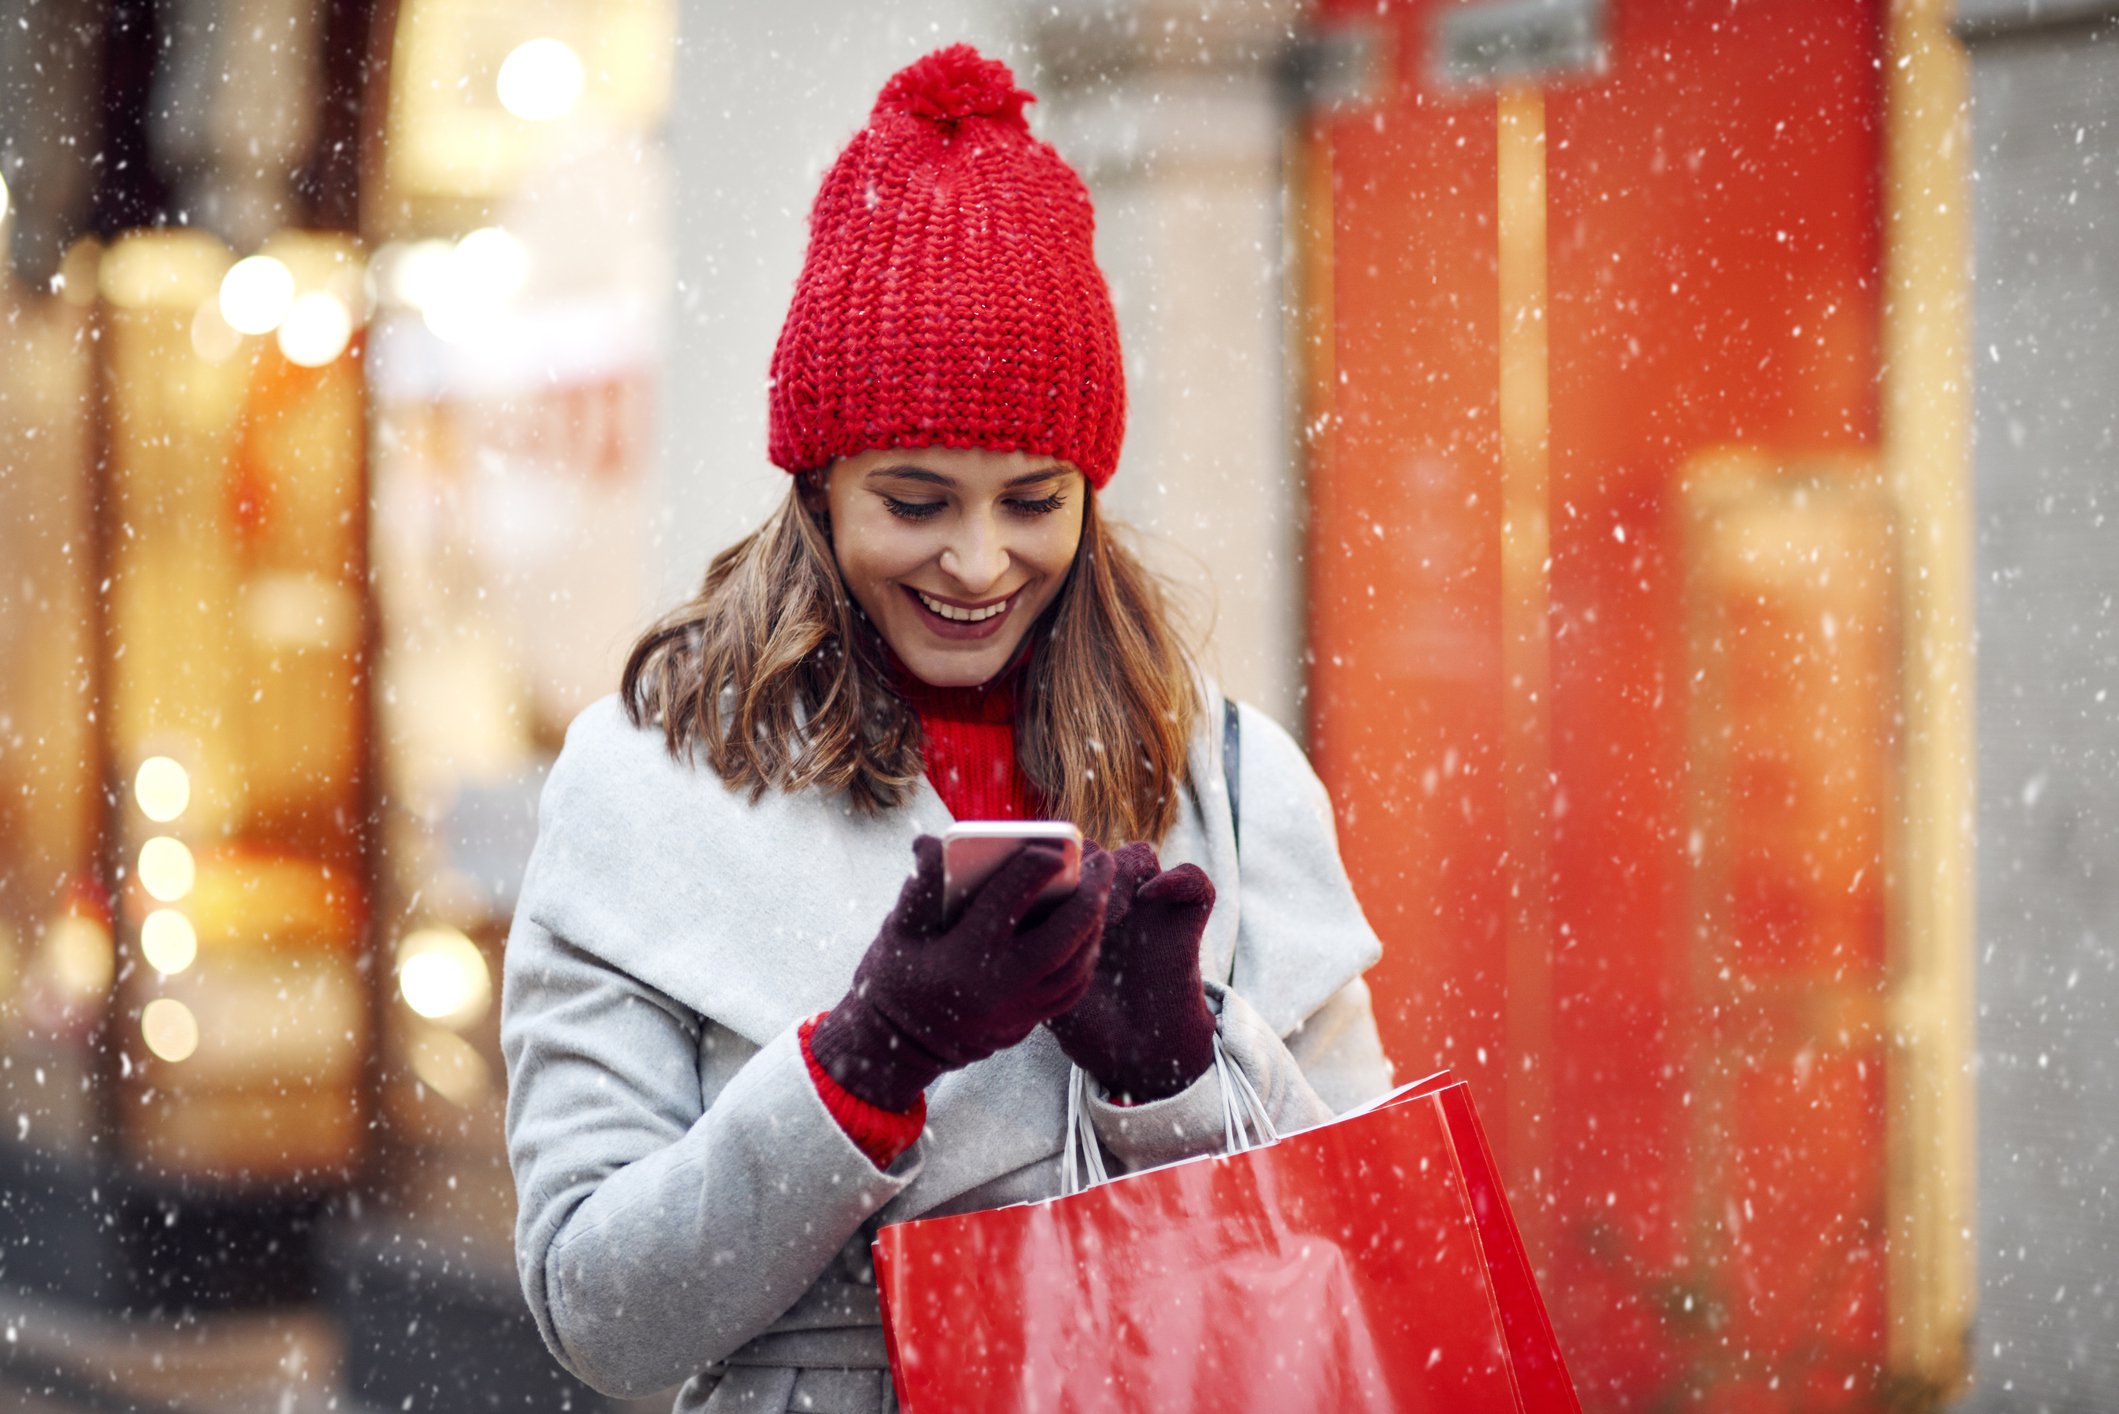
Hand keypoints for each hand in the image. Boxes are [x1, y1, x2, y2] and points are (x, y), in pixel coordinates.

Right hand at [809, 835, 1115, 1110]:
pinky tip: (1088, 932)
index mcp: (963, 956)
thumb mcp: (899, 929)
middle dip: (1090, 894)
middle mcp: (998, 987)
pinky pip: (1072, 991)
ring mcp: (1017, 1012)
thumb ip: (921, 883)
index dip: (1035, 866)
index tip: (1053, 847)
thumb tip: (934, 843)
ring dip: (1095, 926)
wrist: (895, 1047)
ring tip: (1100, 891)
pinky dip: (1086, 958)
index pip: (1010, 900)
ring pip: (1076, 966)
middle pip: (1062, 937)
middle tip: (1102, 861)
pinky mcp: (1026, 1026)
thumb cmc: (895, 978)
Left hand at [1045, 842, 1216, 1102]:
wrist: (1137, 1056)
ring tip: (1110, 914)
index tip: (1042, 899)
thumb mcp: (1044, 989)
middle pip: (1099, 852)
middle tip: (1076, 905)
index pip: (1062, 861)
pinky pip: (1193, 878)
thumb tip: (1005, 912)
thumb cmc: (1085, 1023)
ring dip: (1123, 872)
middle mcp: (1113, 901)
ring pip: (1140, 854)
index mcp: (1075, 910)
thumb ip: (1030, 950)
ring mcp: (1150, 909)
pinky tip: (1150, 896)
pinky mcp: (1185, 921)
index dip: (1052, 868)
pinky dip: (1176, 878)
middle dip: (1085, 869)